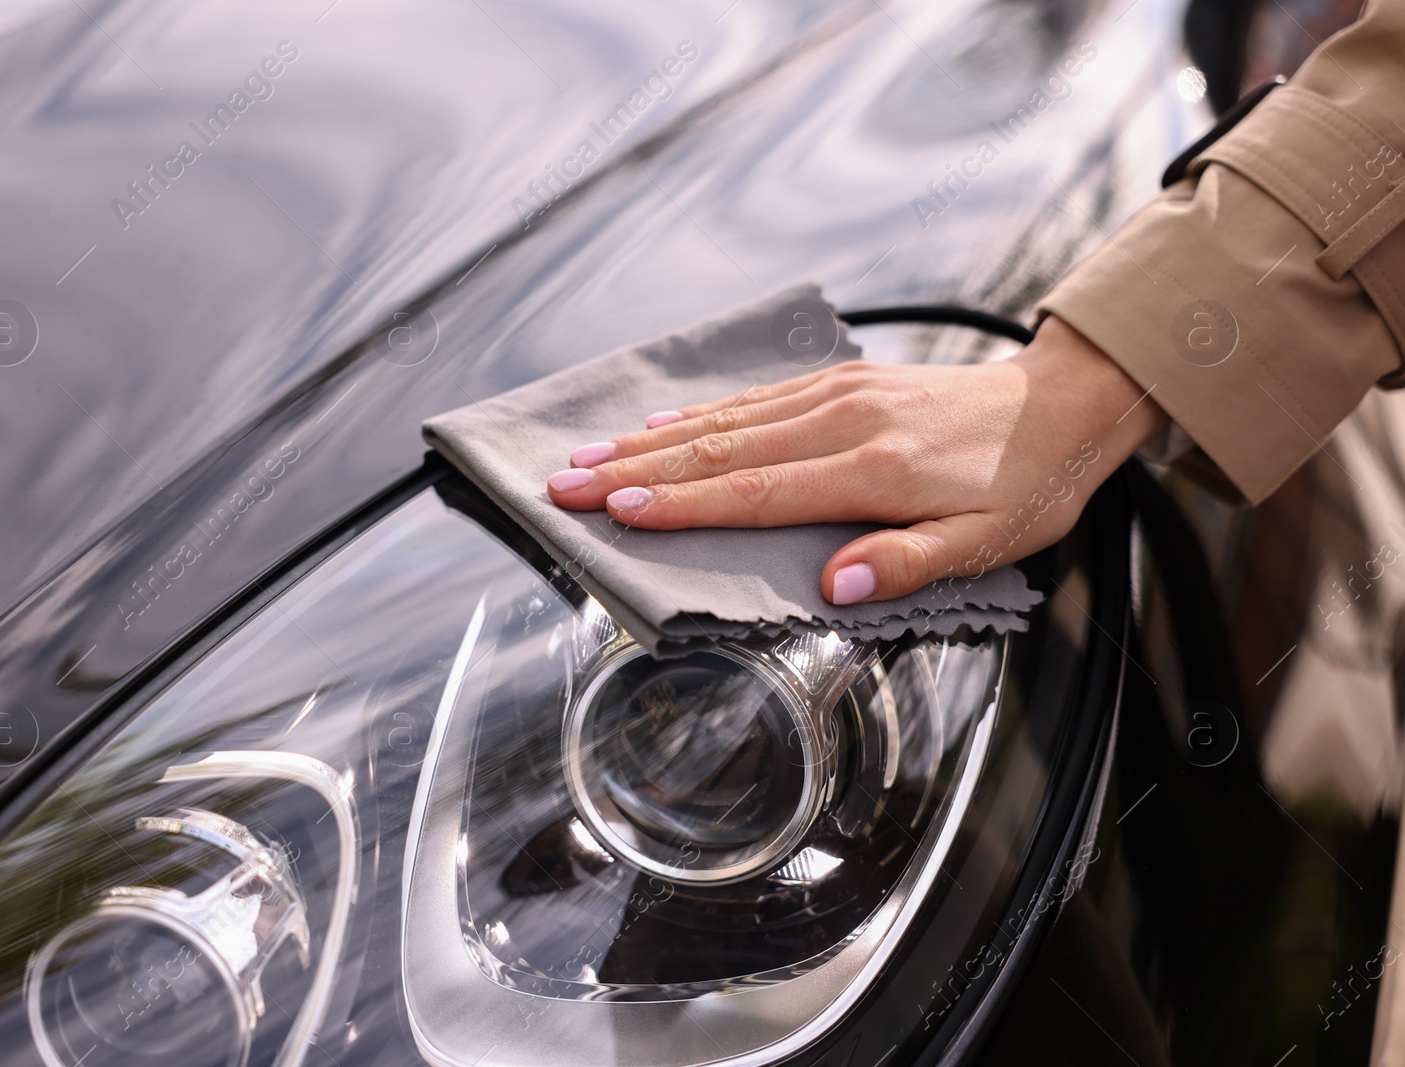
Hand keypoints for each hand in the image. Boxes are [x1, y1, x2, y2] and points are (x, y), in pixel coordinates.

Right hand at [545, 315, 1166, 603]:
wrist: (1059, 404)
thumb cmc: (1023, 485)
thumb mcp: (987, 542)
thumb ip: (910, 561)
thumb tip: (838, 583)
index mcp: (872, 470)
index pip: (757, 491)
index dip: (683, 507)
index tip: (620, 512)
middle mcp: (843, 422)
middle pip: (719, 452)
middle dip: (635, 473)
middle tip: (565, 485)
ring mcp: (837, 394)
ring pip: (725, 421)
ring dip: (649, 443)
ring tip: (587, 458)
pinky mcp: (839, 380)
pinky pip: (754, 398)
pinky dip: (698, 414)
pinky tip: (657, 426)